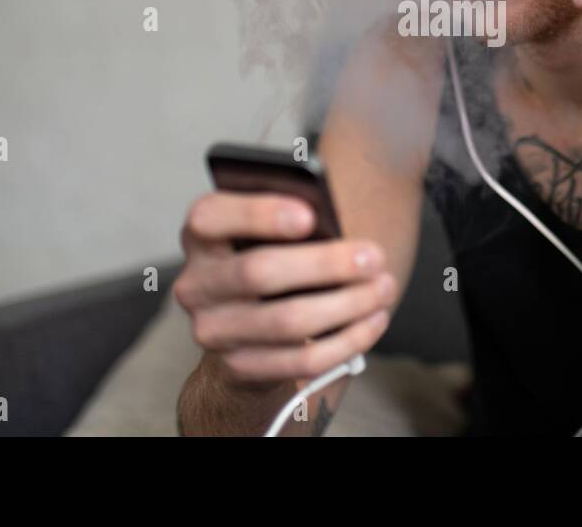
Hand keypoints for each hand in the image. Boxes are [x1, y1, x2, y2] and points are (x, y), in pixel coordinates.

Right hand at [173, 192, 396, 388]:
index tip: (310, 214)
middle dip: (325, 264)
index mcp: (202, 236)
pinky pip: (301, 360)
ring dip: (347, 305)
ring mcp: (213, 331)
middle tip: (373, 257)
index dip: (258, 214)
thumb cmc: (273, 258)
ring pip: (287, 321)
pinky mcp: (240, 368)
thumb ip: (293, 220)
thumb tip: (336, 225)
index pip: (211, 218)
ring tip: (384, 288)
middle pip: (258, 272)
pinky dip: (347, 341)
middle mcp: (197, 284)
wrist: (247, 329)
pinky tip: (374, 320)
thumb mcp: (272, 231)